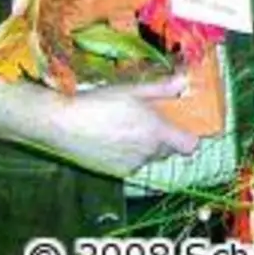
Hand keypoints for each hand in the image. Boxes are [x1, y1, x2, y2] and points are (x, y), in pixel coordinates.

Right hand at [48, 75, 199, 175]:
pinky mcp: (116, 173)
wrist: (63, 124)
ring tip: (126, 128)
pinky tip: (112, 140)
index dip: (189, 136)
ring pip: (149, 157)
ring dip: (145, 146)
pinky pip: (132, 164)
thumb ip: (162, 89)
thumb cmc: (99, 102)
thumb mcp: (132, 90)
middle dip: (164, 138)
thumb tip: (184, 81)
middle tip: (150, 121)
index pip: (189, 145)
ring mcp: (132, 165)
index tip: (182, 126)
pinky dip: (128, 155)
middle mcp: (147, 153)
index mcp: (156, 132)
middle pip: (168, 150)